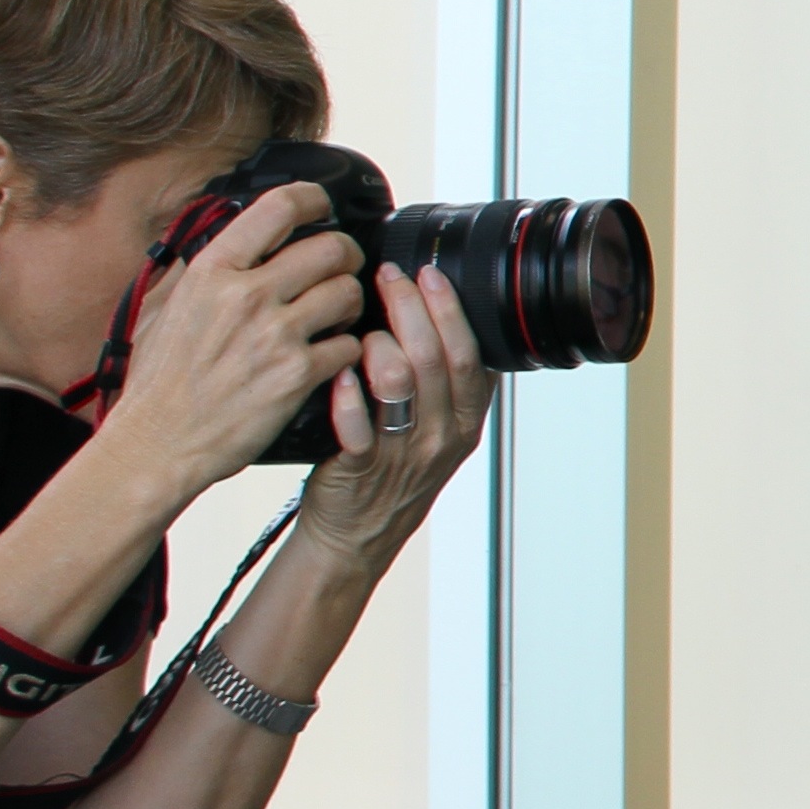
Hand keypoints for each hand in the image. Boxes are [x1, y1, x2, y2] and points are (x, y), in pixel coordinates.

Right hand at [102, 186, 368, 495]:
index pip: (279, 207)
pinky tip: (329, 358)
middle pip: (331, 248)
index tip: (323, 206)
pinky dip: (346, 351)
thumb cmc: (158, 383)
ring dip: (349, 304)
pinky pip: (348, 345)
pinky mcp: (297, 374)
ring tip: (334, 317)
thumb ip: (199, 270)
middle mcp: (246, 295)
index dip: (314, 199)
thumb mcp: (163, 308)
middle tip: (340, 270)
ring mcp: (275, 334)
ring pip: (348, 293)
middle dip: (344, 257)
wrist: (157, 443)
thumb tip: (227, 236)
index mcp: (212, 271)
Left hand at [295, 261, 496, 568]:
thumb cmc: (392, 474)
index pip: (470, 355)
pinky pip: (357, 427)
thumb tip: (443, 316)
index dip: (450, 310)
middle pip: (435, 359)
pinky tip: (339, 372)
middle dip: (411, 308)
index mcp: (464, 419)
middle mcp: (439, 434)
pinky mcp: (361, 467)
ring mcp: (402, 452)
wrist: (358, 534)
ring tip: (363, 326)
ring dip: (381, 345)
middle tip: (389, 278)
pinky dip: (348, 395)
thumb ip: (448, 382)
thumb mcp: (440, 429)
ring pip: (400, 385)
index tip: (429, 274)